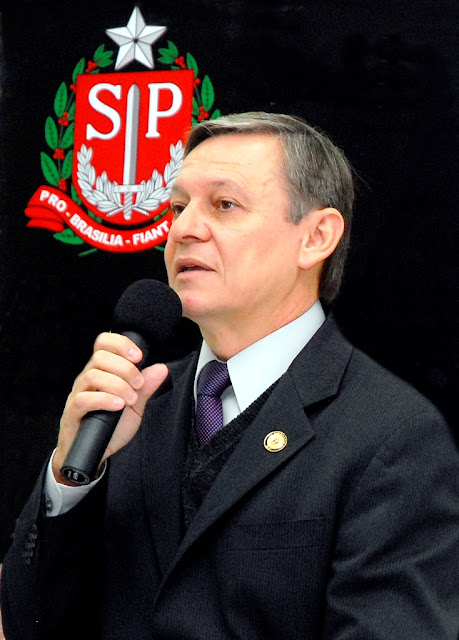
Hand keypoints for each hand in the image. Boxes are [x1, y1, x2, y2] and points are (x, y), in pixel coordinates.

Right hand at [52, 332, 167, 484]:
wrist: (95, 455)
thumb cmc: (112, 427)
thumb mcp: (135, 406)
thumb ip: (146, 387)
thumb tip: (161, 368)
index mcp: (102, 372)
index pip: (104, 343)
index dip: (120, 343)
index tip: (139, 356)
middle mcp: (88, 379)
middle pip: (100, 357)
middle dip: (125, 368)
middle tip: (139, 384)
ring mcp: (78, 394)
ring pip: (93, 375)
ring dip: (117, 385)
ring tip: (130, 399)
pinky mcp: (72, 412)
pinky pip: (84, 399)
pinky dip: (104, 400)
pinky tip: (118, 406)